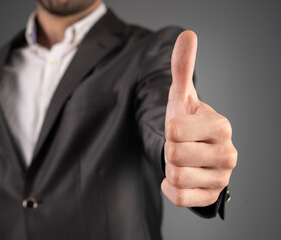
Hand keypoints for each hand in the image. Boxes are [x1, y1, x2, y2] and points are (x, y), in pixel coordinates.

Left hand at [161, 31, 236, 206]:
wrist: (196, 153)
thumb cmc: (188, 124)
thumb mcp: (183, 96)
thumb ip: (182, 68)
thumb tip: (187, 35)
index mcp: (221, 125)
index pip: (174, 129)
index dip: (169, 129)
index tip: (180, 129)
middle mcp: (228, 153)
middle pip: (173, 154)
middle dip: (169, 150)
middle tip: (180, 146)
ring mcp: (222, 177)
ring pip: (175, 176)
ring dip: (170, 168)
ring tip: (183, 161)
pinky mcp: (211, 197)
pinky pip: (178, 197)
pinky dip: (171, 187)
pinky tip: (180, 177)